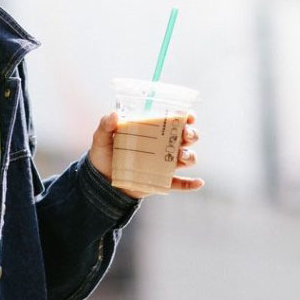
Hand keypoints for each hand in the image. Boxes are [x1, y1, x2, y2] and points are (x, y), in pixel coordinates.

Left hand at [88, 110, 202, 199]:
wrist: (102, 181)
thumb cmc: (105, 155)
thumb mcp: (101, 138)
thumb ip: (106, 125)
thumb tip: (114, 115)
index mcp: (153, 131)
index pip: (174, 120)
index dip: (186, 116)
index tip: (188, 115)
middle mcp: (164, 146)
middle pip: (186, 138)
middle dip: (191, 134)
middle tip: (186, 134)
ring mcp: (165, 164)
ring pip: (187, 158)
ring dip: (189, 156)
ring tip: (182, 156)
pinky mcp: (163, 181)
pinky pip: (181, 184)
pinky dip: (191, 184)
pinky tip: (198, 182)